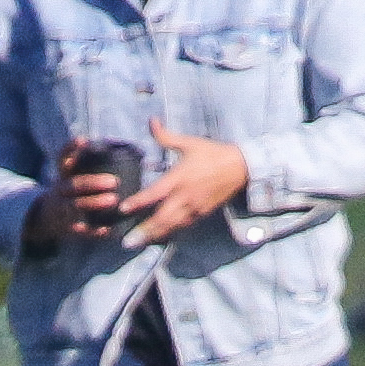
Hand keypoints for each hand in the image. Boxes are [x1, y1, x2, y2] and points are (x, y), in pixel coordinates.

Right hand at [23, 148, 137, 249]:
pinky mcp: (67, 228)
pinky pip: (79, 230)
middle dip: (93, 182)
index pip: (62, 159)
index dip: (71, 149)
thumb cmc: (71, 191)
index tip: (83, 141)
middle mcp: (60, 190)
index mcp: (63, 175)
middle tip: (114, 181)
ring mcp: (62, 209)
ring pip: (75, 206)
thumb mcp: (72, 174)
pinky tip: (108, 230)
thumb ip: (88, 163)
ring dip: (93, 203)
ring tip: (113, 201)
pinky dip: (93, 231)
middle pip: (73, 184)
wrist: (47, 217)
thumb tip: (126, 150)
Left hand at [116, 125, 250, 244]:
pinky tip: (160, 237)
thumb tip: (151, 121)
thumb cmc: (213, 153)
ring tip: (140, 244)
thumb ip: (166, 136)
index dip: (138, 202)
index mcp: (179, 178)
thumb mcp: (189, 142)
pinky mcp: (202, 212)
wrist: (241, 167)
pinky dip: (171, 232)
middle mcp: (185, 196)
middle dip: (144, 231)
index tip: (123, 209)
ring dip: (155, 235)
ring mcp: (195, 207)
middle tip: (127, 242)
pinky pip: (184, 225)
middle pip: (162, 218)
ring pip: (172, 225)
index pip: (154, 193)